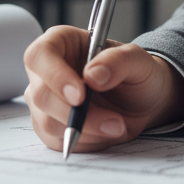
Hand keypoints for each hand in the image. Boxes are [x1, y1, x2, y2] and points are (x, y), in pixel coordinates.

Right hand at [23, 25, 183, 152]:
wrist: (143, 100)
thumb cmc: (137, 73)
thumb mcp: (139, 60)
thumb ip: (118, 61)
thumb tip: (93, 74)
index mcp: (61, 42)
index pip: (40, 55)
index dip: (55, 75)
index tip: (80, 95)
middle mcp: (46, 71)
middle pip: (40, 94)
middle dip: (75, 113)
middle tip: (112, 120)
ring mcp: (45, 101)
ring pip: (47, 122)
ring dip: (86, 129)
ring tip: (117, 124)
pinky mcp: (49, 128)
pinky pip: (57, 141)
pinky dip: (85, 140)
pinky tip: (106, 131)